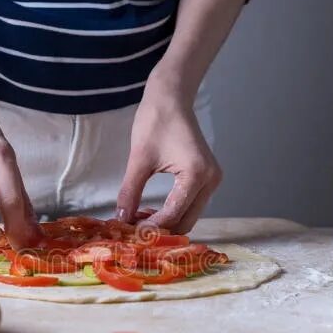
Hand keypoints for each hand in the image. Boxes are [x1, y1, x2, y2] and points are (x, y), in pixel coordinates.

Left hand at [116, 89, 221, 233]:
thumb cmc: (155, 122)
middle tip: (133, 231)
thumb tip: (120, 219)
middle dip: (160, 230)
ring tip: (139, 220)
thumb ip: (129, 192)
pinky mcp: (207, 179)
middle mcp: (211, 181)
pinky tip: (152, 211)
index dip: (151, 227)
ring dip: (166, 223)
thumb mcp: (138, 160)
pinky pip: (191, 205)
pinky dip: (173, 213)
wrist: (172, 98)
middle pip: (186, 221)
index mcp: (196, 174)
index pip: (174, 214)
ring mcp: (212, 180)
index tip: (129, 233)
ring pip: (189, 216)